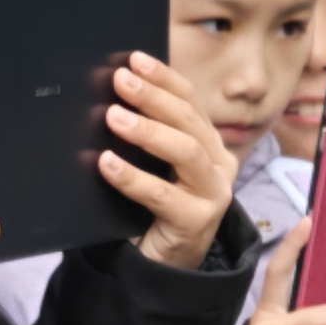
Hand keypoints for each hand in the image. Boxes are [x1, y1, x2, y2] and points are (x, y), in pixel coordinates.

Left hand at [100, 54, 235, 269]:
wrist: (162, 264)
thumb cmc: (153, 207)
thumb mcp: (154, 165)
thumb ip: (145, 134)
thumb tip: (110, 93)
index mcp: (208, 143)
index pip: (191, 101)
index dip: (165, 78)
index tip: (134, 59)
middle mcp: (218, 165)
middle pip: (190, 122)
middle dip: (154, 97)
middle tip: (119, 81)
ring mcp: (213, 194)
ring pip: (186, 152)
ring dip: (148, 131)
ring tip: (113, 117)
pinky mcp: (197, 221)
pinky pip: (162, 195)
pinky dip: (132, 177)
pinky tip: (107, 164)